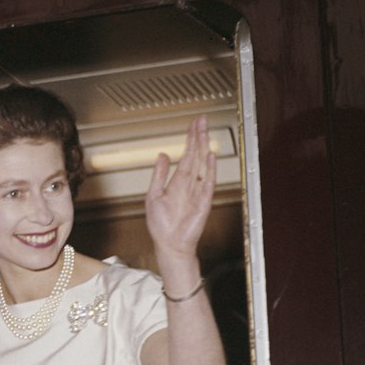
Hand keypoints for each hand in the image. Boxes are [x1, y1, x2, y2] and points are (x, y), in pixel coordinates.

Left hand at [145, 115, 215, 259]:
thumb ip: (159, 175)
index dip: (189, 139)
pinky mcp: (203, 201)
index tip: (193, 125)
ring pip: (202, 163)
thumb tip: (162, 155)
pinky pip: (208, 182)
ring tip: (205, 130)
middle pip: (196, 155)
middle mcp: (189, 184)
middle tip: (201, 120)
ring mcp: (198, 191)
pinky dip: (210, 169)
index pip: (186, 155)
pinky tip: (210, 156)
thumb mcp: (153, 196)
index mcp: (177, 182)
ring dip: (204, 146)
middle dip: (198, 137)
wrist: (169, 245)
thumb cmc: (161, 225)